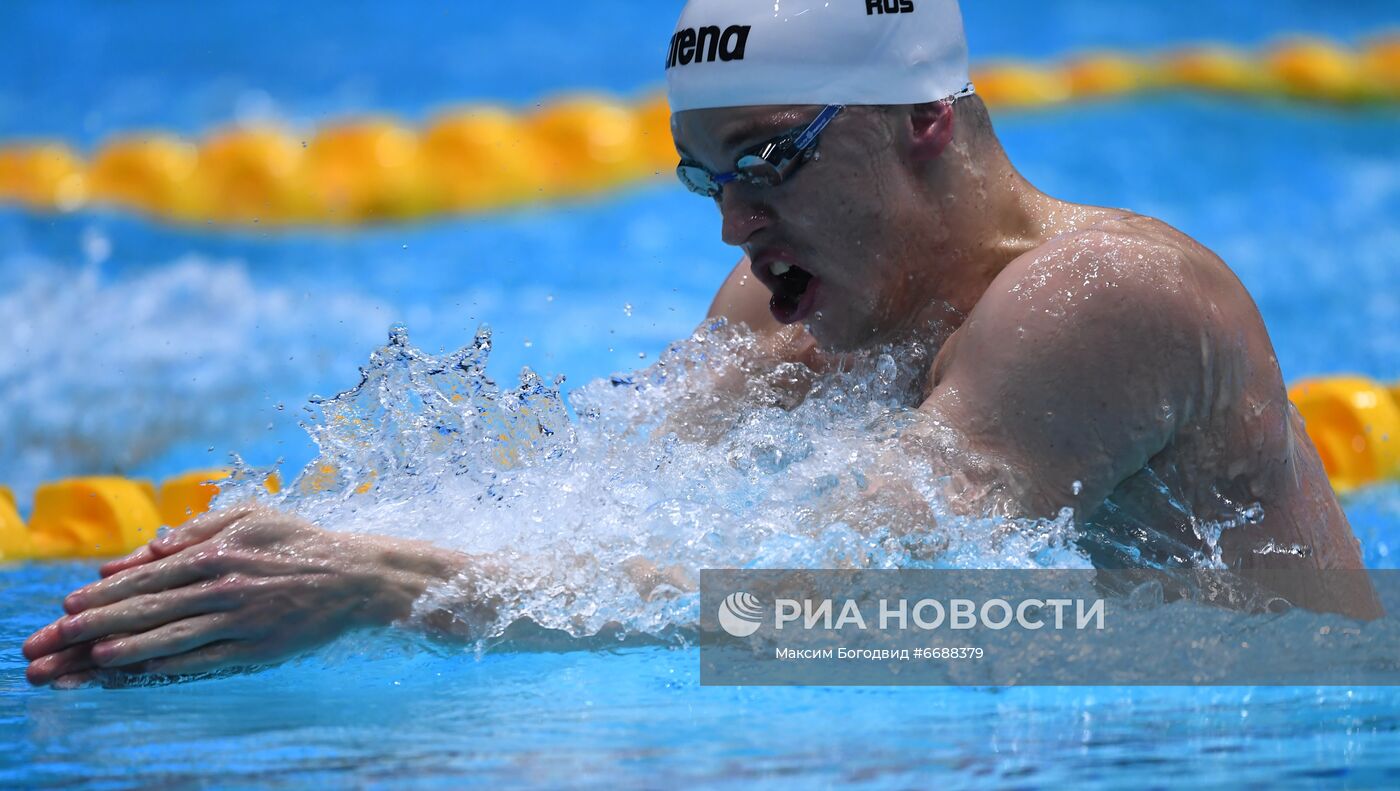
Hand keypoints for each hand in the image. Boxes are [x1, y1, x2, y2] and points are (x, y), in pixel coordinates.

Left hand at [23, 505, 408, 686]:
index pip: (146, 576)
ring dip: (121, 651)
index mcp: (218, 552)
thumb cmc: (299, 543)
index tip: (65, 607)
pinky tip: (136, 674)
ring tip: (81, 663)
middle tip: (52, 643)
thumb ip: (194, 531)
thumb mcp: (249, 518)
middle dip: (91, 626)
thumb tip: (141, 551)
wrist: (357, 576)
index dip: (102, 593)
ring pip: (170, 637)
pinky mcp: (259, 649)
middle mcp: (223, 586)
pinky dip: (167, 667)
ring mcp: (241, 620)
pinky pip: (205, 660)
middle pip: (147, 609)